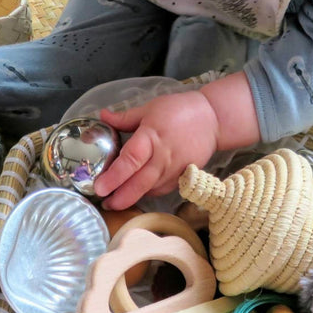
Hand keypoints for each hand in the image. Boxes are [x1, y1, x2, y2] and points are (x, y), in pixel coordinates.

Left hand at [94, 90, 219, 209]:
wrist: (213, 119)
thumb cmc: (179, 110)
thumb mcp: (150, 108)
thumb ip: (125, 117)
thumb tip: (102, 115)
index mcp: (151, 136)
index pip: (131, 160)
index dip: (114, 176)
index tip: (99, 187)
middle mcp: (163, 157)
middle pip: (140, 183)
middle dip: (120, 197)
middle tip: (104, 204)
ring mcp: (174, 169)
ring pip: (151, 190)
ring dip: (132, 199)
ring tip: (114, 203)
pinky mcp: (183, 177)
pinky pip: (162, 190)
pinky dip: (148, 194)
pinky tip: (135, 195)